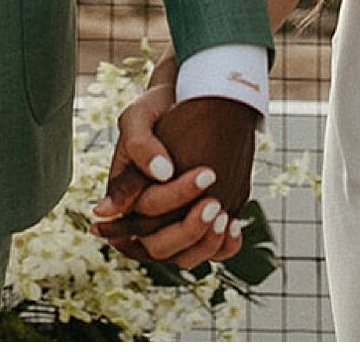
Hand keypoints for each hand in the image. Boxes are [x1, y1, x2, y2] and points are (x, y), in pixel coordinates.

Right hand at [90, 70, 257, 271]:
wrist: (189, 99)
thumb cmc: (158, 108)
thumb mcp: (140, 115)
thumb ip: (139, 144)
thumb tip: (157, 177)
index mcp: (125, 198)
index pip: (141, 218)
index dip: (171, 202)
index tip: (205, 174)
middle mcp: (145, 220)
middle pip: (159, 248)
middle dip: (188, 229)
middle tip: (214, 202)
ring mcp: (172, 226)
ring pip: (184, 259)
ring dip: (205, 244)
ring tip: (224, 216)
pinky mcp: (198, 227)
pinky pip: (209, 254)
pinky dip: (223, 248)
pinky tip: (234, 224)